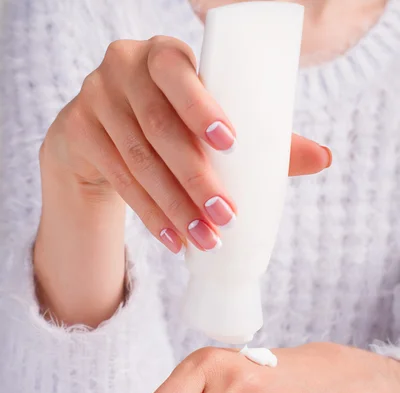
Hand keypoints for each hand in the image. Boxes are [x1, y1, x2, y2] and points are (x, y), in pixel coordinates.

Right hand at [35, 37, 331, 326]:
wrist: (99, 134)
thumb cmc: (168, 123)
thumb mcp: (204, 121)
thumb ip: (259, 138)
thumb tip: (322, 158)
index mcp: (163, 55)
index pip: (177, 72)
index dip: (200, 106)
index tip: (230, 145)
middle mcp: (123, 68)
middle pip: (159, 127)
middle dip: (195, 178)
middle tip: (226, 217)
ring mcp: (94, 99)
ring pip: (138, 160)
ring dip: (175, 206)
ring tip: (205, 240)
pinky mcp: (76, 132)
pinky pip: (117, 180)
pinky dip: (148, 215)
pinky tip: (172, 240)